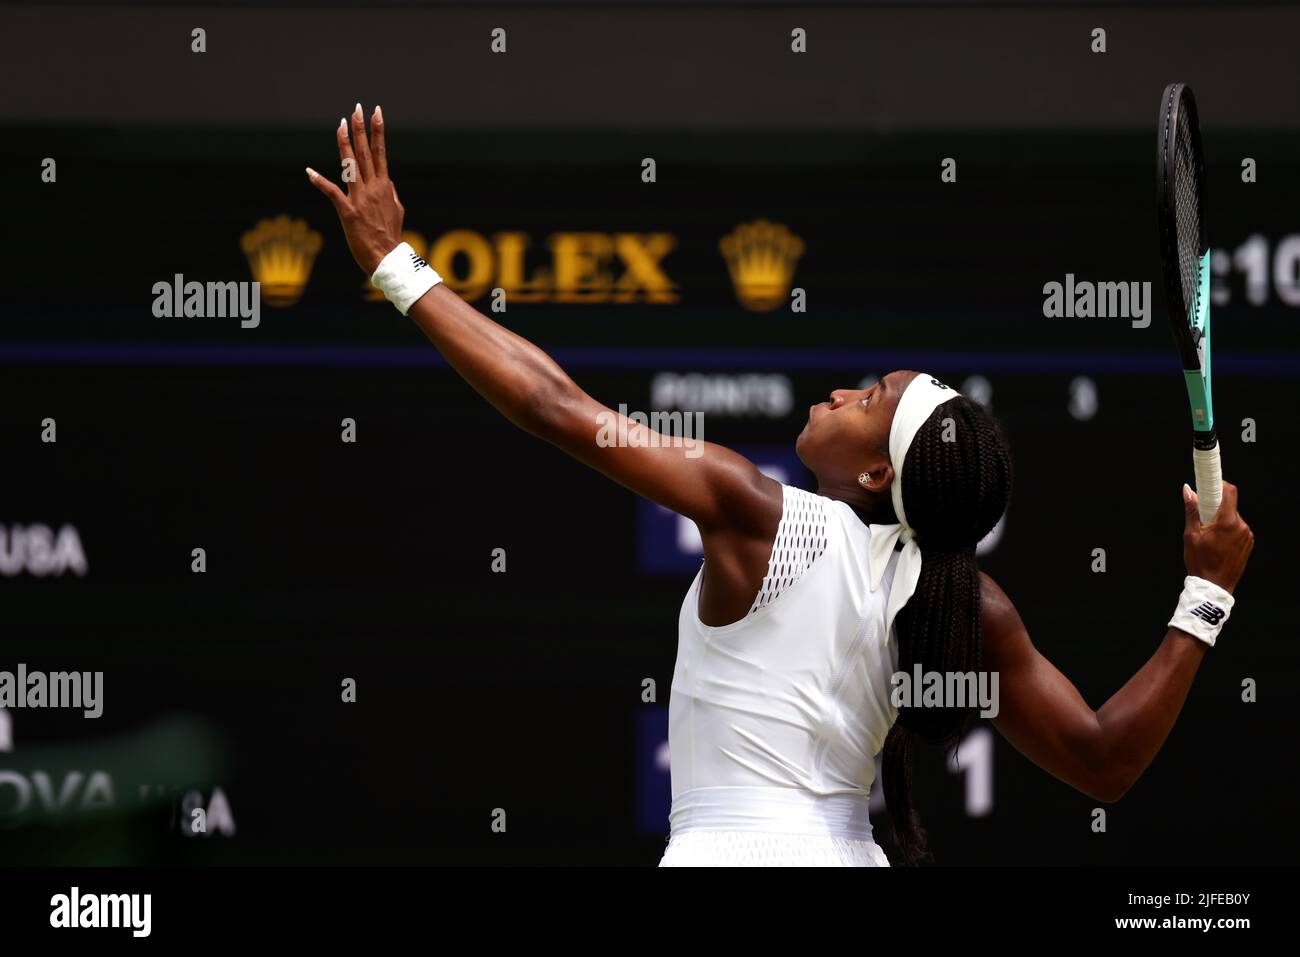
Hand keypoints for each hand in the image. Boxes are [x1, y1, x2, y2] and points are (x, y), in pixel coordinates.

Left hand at [306, 103, 404, 273]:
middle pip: (366, 152)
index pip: (380, 152)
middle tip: (357, 108)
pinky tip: (309, 171)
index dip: (378, 131)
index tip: (376, 113)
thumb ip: (391, 193)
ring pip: (350, 165)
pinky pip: (332, 193)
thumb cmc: (391, 236)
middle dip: (361, 129)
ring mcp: (360, 198)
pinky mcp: (348, 211)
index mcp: (385, 186)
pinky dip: (320, 181)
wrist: (386, 257)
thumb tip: (389, 181)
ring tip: (341, 124)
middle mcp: (373, 188)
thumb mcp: (397, 210)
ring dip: (344, 143)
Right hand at [1182, 481, 1253, 592]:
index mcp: (1228, 522)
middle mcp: (1242, 526)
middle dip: (1215, 507)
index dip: (1219, 485)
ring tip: (1208, 535)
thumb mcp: (1191, 534)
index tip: (1209, 485)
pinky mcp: (1248, 543)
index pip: (1229, 492)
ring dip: (1221, 520)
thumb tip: (1188, 490)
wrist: (1214, 586)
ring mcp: (1247, 536)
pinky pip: (1237, 529)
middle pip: (1229, 506)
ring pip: (1233, 518)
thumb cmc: (1200, 561)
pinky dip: (1227, 530)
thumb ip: (1191, 510)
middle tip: (1201, 517)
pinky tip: (1217, 543)